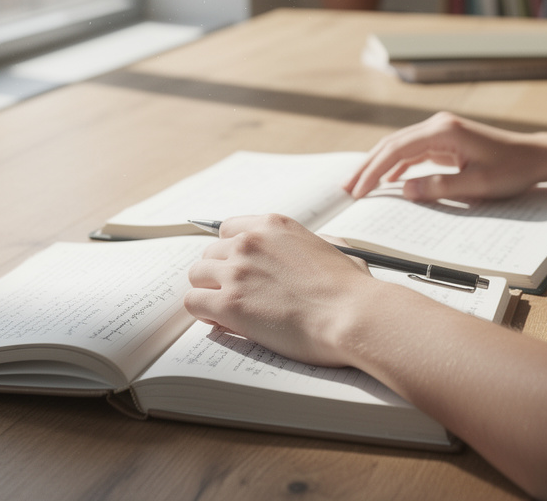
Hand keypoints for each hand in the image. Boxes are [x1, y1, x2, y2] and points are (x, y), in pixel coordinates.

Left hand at [184, 214, 377, 367]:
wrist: (353, 315)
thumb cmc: (352, 290)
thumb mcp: (334, 248)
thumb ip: (309, 243)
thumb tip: (304, 250)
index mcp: (274, 225)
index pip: (229, 229)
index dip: (231, 251)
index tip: (238, 267)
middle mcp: (250, 242)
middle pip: (210, 253)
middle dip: (220, 274)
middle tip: (237, 294)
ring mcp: (237, 271)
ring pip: (197, 275)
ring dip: (209, 292)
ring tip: (228, 310)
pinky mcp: (229, 303)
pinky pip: (193, 302)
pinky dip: (204, 313)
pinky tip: (222, 322)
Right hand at [344, 112, 546, 200]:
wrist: (535, 157)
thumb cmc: (512, 170)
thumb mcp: (477, 185)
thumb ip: (439, 187)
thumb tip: (404, 190)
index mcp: (444, 131)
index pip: (397, 150)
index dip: (374, 171)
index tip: (359, 191)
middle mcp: (438, 125)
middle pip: (392, 144)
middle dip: (368, 166)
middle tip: (347, 189)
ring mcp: (441, 131)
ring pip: (399, 146)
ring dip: (378, 165)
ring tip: (358, 185)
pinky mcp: (445, 140)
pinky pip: (413, 151)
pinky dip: (396, 165)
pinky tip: (387, 180)